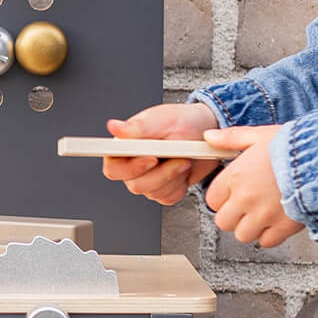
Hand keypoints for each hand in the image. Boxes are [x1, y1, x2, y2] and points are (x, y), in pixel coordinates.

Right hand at [101, 103, 220, 205]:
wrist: (205, 134)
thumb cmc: (183, 122)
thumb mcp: (163, 119)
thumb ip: (138, 127)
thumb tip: (114, 128)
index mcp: (125, 148)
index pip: (113, 168)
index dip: (130, 168)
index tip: (152, 158)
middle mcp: (132, 167)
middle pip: (134, 185)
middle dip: (161, 172)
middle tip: (178, 156)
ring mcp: (147, 181)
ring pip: (153, 192)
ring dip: (173, 176)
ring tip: (184, 158)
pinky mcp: (163, 190)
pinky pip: (168, 197)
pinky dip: (180, 184)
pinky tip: (184, 169)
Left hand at [201, 125, 305, 247]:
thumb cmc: (297, 145)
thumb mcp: (260, 135)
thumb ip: (231, 138)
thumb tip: (209, 136)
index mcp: (236, 176)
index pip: (213, 199)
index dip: (223, 197)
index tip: (234, 192)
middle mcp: (246, 198)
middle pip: (224, 222)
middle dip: (234, 215)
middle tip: (248, 204)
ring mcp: (264, 215)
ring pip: (242, 235)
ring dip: (251, 226)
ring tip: (265, 212)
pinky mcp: (283, 227)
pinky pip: (266, 242)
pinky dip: (270, 234)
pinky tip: (278, 219)